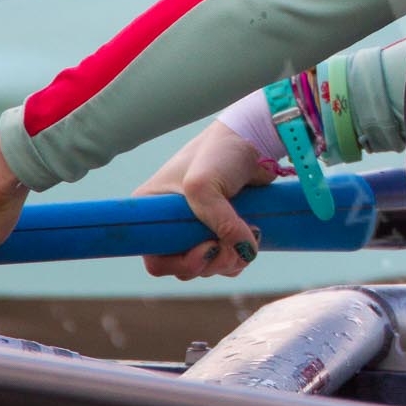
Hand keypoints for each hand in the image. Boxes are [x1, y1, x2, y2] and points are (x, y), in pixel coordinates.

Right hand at [132, 121, 279, 279]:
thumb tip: (243, 252)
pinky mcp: (224, 228)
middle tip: (229, 246)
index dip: (179, 264)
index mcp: (151, 211)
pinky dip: (240, 256)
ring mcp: (198, 227)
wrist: (254, 138)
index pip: (155, 258)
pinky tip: (253, 237)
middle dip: (210, 262)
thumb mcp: (204, 185)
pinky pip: (227, 260)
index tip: (206, 248)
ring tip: (247, 236)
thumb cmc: (219, 152)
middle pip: (184, 267)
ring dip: (228, 260)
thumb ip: (219, 223)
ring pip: (208, 266)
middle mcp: (171, 223)